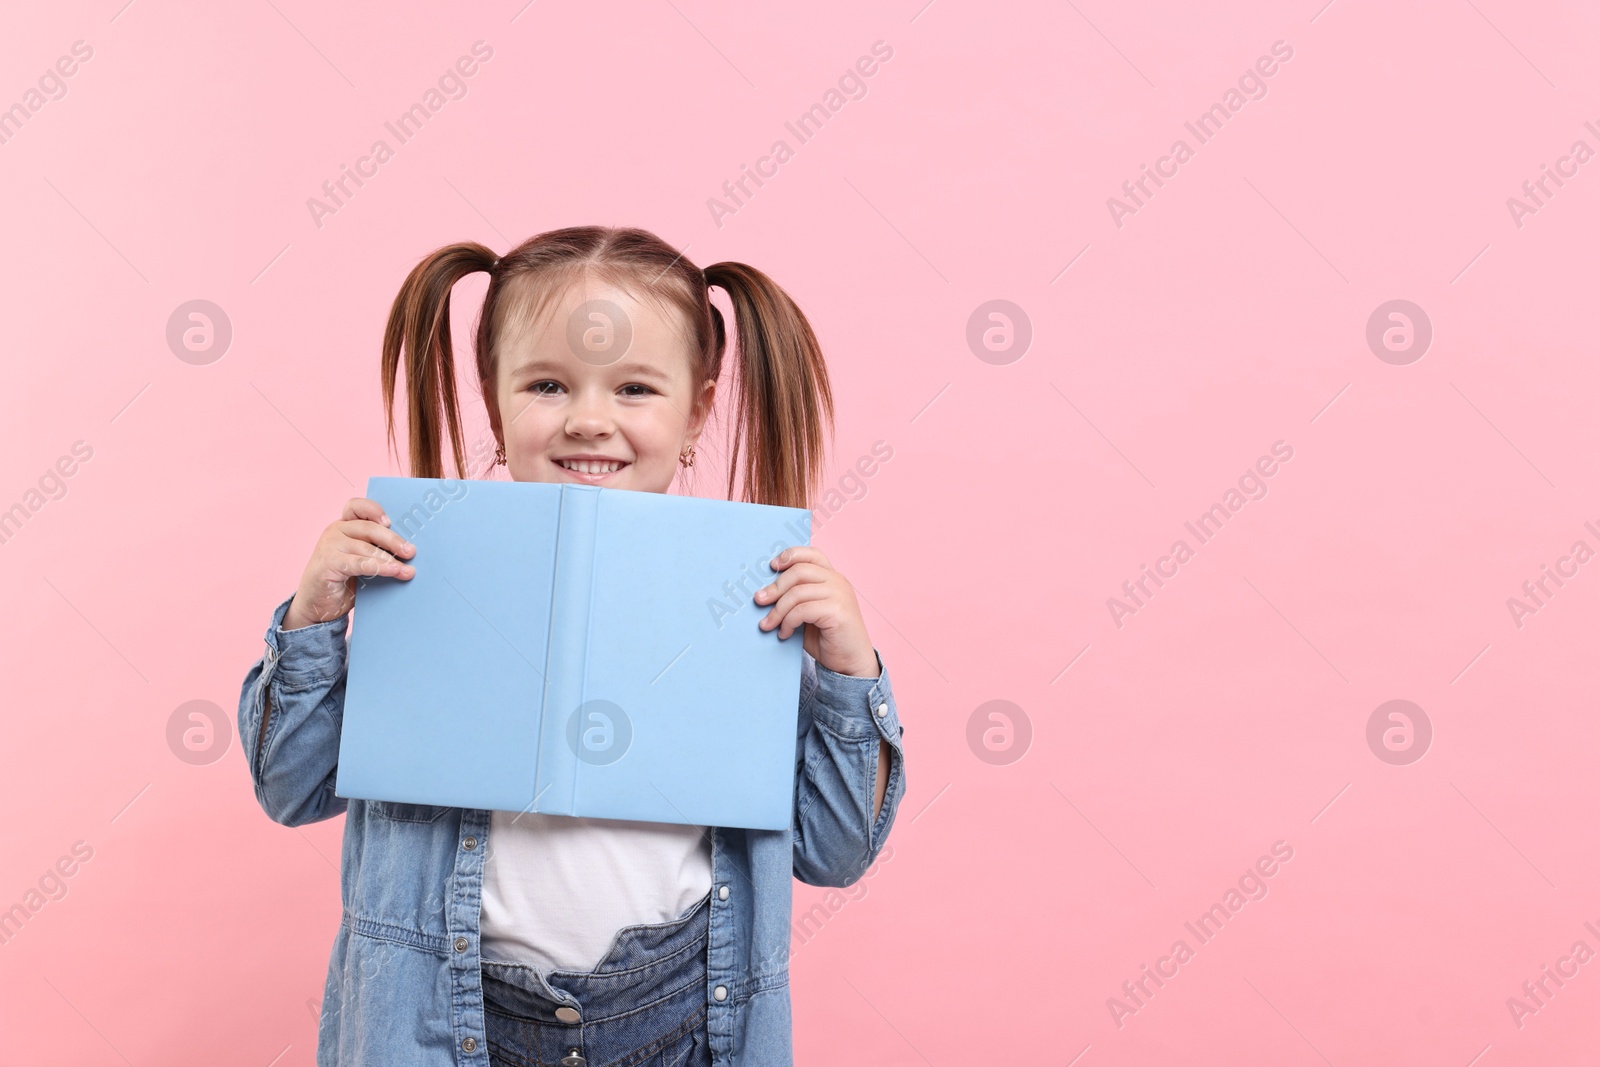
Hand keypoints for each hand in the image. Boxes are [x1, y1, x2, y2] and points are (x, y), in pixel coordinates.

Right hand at [281, 497, 416, 630]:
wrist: (317, 604)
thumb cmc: (343, 581)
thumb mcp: (361, 561)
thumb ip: (376, 551)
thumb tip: (409, 551)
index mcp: (345, 525)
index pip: (357, 506)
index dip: (374, 510)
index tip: (390, 521)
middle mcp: (336, 530)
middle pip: (369, 528)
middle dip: (393, 540)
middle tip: (411, 552)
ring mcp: (330, 545)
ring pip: (366, 548)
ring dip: (390, 559)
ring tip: (407, 570)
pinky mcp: (328, 562)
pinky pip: (359, 563)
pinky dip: (378, 567)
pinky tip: (393, 571)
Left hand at [754, 546, 878, 677]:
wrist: (852, 662)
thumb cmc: (828, 638)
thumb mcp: (809, 612)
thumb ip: (796, 598)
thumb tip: (765, 593)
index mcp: (832, 577)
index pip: (812, 554)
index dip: (790, 555)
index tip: (772, 566)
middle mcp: (838, 582)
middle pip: (799, 571)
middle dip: (775, 587)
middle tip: (759, 600)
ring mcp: (840, 595)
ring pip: (797, 592)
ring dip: (778, 610)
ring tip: (768, 624)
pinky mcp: (838, 611)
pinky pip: (802, 610)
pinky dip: (788, 622)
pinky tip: (784, 633)